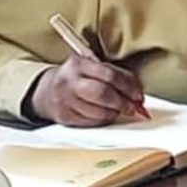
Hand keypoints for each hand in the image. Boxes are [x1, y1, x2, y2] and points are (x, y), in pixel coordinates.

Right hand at [29, 54, 143, 126]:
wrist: (48, 90)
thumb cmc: (79, 77)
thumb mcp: (94, 67)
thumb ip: (117, 76)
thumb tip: (137, 94)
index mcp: (79, 64)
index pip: (109, 75)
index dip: (128, 87)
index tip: (138, 95)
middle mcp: (69, 81)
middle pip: (102, 94)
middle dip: (122, 103)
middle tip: (132, 107)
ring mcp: (65, 100)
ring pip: (98, 112)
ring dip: (114, 113)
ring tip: (118, 109)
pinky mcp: (65, 117)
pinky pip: (91, 122)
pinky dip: (103, 120)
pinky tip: (105, 114)